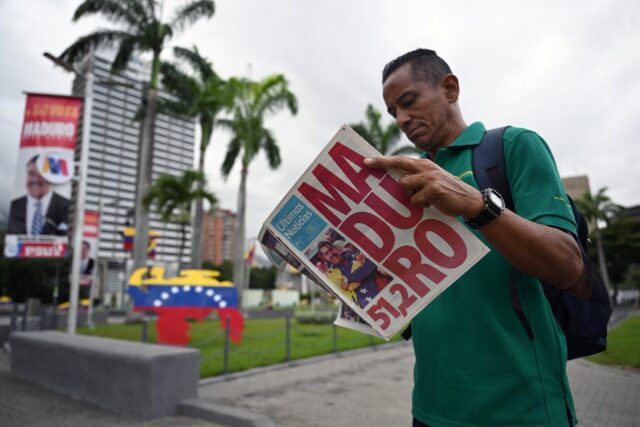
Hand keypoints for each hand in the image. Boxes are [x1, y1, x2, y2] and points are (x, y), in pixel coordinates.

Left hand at [364, 156, 483, 218]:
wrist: (469, 200)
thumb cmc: (446, 192)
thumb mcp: (431, 180)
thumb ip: (416, 178)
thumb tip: (397, 181)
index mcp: (424, 165)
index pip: (400, 160)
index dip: (383, 160)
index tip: (366, 160)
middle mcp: (426, 168)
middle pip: (398, 163)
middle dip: (381, 163)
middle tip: (366, 164)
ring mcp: (429, 177)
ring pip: (404, 185)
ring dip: (411, 195)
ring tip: (424, 199)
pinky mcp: (433, 189)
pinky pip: (415, 199)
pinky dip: (420, 205)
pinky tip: (431, 204)